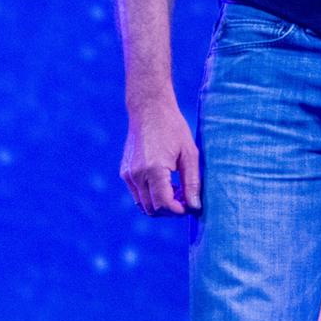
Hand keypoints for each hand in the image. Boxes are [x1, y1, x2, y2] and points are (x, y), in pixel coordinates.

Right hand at [121, 90, 199, 216]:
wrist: (149, 110)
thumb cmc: (174, 128)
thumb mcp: (190, 153)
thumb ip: (192, 181)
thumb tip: (195, 206)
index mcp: (154, 169)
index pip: (163, 204)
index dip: (178, 210)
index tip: (190, 207)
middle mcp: (136, 175)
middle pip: (151, 208)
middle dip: (169, 210)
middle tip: (186, 200)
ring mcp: (127, 174)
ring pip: (142, 204)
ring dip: (160, 205)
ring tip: (178, 191)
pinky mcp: (124, 172)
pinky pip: (137, 194)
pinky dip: (151, 196)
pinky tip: (167, 184)